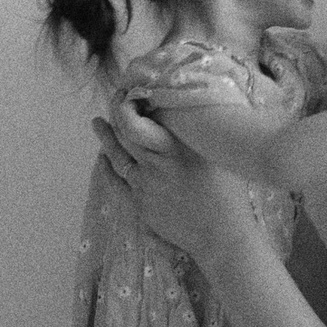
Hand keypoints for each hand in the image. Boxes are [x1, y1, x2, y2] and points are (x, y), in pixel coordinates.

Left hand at [92, 99, 259, 268]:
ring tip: (97, 122)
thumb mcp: (219, 155)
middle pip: (127, 131)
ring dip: (105, 137)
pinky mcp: (140, 204)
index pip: (146, 116)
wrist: (222, 236)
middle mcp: (159, 161)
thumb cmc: (230, 195)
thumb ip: (199, 134)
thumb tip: (187, 112)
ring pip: (117, 154)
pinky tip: (102, 158)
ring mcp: (146, 183)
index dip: (133, 101)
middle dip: (117, 112)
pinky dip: (106, 167)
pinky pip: (115, 181)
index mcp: (180, 146)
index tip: (132, 90)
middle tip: (115, 100)